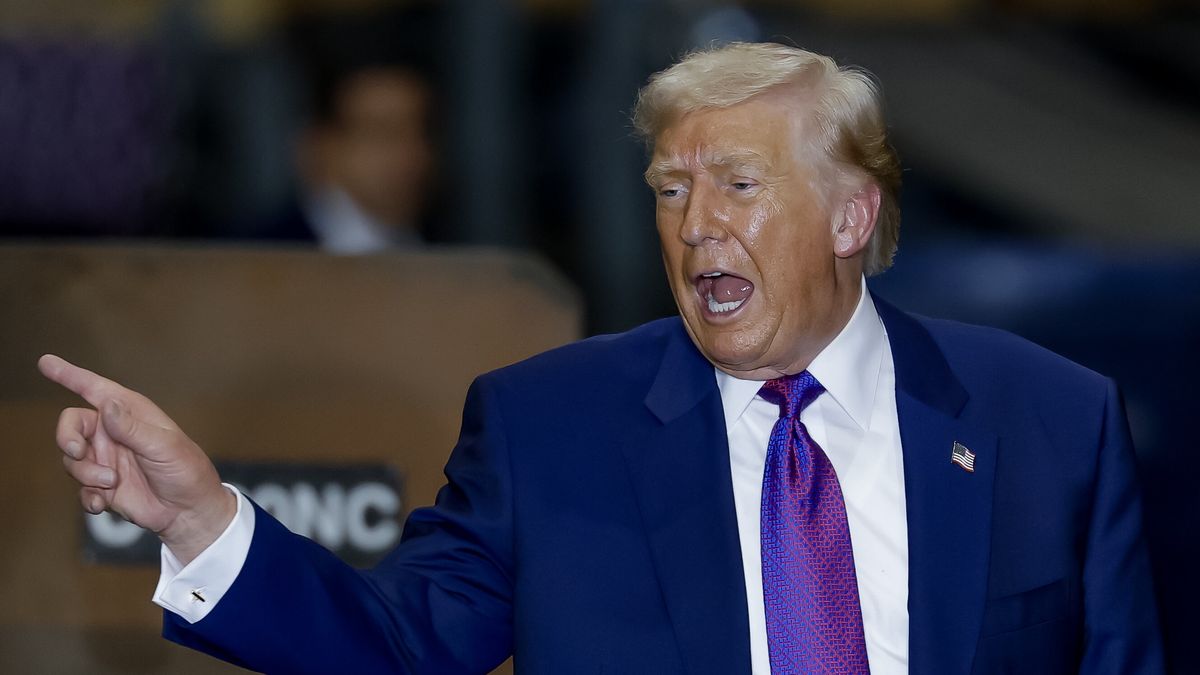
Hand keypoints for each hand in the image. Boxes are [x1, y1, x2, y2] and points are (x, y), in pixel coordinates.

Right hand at [39, 354, 236, 564]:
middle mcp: (113, 433)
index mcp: (131, 414)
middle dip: (66, 437)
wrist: (189, 512)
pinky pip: (79, 488)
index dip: (70, 375)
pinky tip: (103, 503)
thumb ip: (133, 428)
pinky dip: (87, 496)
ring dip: (86, 473)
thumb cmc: (186, 471)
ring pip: (71, 459)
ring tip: (112, 482)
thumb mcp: (164, 446)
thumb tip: (107, 405)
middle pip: (71, 425)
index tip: (45, 362)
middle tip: (77, 450)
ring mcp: (106, 460)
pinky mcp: (102, 486)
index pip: (95, 389)